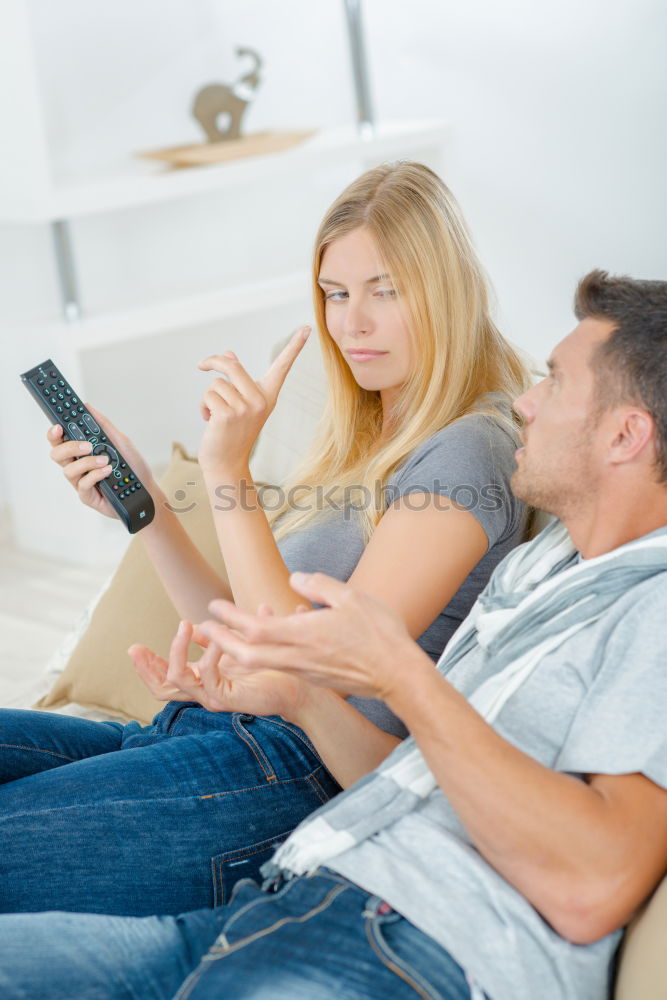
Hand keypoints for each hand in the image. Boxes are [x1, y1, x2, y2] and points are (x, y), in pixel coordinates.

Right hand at [48, 405, 154, 520]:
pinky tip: (107, 471)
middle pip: (57, 454)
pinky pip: (82, 485)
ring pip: (68, 470)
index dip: (54, 433)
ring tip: (105, 460)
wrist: (146, 488)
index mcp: (81, 451)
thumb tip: (87, 406)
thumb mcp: (120, 440)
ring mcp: (81, 481)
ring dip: (87, 462)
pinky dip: (95, 475)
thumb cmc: (132, 465)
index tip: (58, 426)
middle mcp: (77, 465)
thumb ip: (103, 425)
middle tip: (87, 445)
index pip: (59, 440)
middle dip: (69, 447)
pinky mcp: (87, 496)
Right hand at [129, 618, 310, 720]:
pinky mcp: (227, 699)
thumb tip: (203, 623)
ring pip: (178, 679)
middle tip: (134, 648)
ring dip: (176, 651)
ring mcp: (213, 698)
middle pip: (162, 687)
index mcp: (203, 682)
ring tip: (184, 626)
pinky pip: (207, 676)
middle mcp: (204, 693)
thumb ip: (218, 639)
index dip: (148, 666)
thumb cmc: (272, 669)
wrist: (299, 687)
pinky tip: (216, 638)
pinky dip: (207, 654)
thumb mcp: (238, 648)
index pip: (166, 679)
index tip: (135, 648)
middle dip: (146, 667)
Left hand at [197, 325, 309, 474]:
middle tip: (202, 365)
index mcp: (268, 395)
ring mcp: (245, 408)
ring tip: (215, 415)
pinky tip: (210, 421)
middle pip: (232, 365)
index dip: (294, 346)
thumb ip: (236, 380)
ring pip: (216, 384)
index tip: (307, 328)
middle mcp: (260, 400)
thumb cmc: (231, 432)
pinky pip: (208, 395)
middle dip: (213, 362)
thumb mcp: (238, 403)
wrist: (226, 462)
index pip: (282, 366)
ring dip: (209, 397)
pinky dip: (203, 407)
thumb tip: (228, 354)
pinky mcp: (228, 415)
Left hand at [199, 573, 430, 701]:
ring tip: (226, 636)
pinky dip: (263, 656)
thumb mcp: (351, 597)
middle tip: (204, 629)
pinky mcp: (315, 678)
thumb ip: (318, 585)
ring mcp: (306, 670)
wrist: (398, 675)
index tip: (214, 606)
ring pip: (261, 664)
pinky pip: (280, 665)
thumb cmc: (379, 634)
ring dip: (237, 650)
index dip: (230, 618)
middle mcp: (299, 656)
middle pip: (247, 655)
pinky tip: (267, 643)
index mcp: (304, 634)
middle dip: (222, 641)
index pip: (255, 628)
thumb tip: (293, 580)